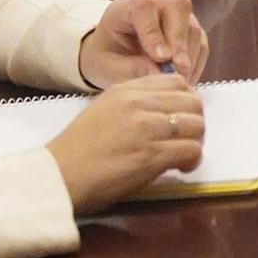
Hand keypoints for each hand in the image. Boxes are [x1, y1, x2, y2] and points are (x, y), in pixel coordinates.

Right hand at [47, 76, 204, 212]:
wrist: (61, 175)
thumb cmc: (80, 149)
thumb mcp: (104, 109)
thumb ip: (135, 103)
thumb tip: (167, 110)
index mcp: (126, 90)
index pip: (177, 81)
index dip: (186, 101)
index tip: (180, 118)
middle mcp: (138, 104)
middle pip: (193, 102)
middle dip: (195, 122)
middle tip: (185, 139)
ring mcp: (145, 128)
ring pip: (197, 125)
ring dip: (195, 142)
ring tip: (182, 156)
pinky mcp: (151, 155)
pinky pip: (191, 149)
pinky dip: (192, 160)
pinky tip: (179, 168)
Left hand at [78, 0, 207, 85]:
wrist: (113, 55)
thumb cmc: (106, 56)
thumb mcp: (107, 66)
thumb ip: (131, 68)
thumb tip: (160, 74)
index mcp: (126, 7)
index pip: (144, 6)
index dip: (154, 31)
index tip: (160, 58)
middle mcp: (155, 2)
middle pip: (178, 6)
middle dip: (179, 42)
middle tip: (178, 71)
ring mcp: (175, 14)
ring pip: (193, 27)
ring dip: (189, 57)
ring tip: (178, 82)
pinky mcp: (189, 29)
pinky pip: (201, 43)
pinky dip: (196, 63)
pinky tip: (185, 80)